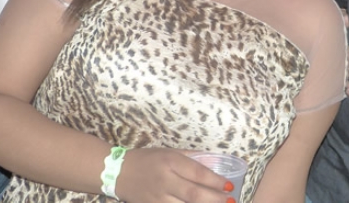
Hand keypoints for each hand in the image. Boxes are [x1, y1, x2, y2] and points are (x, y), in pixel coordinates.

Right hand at [117, 148, 235, 202]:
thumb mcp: (170, 151)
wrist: (118, 172)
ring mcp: (157, 197)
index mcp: (171, 161)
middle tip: (230, 201)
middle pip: (194, 193)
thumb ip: (191, 157)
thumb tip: (215, 162)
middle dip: (215, 199)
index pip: (198, 173)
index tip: (229, 186)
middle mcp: (165, 180)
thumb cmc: (148, 159)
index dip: (215, 181)